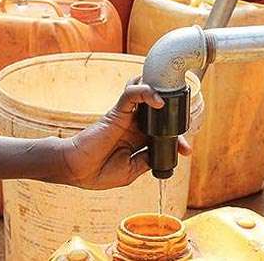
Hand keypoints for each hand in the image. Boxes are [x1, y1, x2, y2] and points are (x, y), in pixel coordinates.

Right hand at [58, 79, 191, 189]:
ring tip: (173, 97)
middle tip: (184, 122)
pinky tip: (158, 100)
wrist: (76, 170)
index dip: (176, 138)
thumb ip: (147, 160)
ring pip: (144, 93)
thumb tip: (166, 153)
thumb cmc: (98, 172)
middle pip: (158, 110)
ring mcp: (126, 116)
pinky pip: (131, 94)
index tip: (187, 150)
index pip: (162, 132)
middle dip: (174, 113)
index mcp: (137, 140)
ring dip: (159, 92)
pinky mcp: (117, 111)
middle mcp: (133, 125)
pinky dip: (145, 92)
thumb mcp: (131, 171)